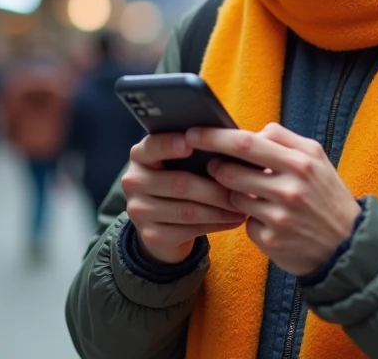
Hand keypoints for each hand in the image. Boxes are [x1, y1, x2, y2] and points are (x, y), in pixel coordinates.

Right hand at [122, 133, 247, 264]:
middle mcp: (133, 181)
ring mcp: (139, 211)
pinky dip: (217, 224)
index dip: (169, 145)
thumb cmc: (180, 181)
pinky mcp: (151, 236)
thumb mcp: (180, 163)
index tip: (190, 144)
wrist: (161, 225)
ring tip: (244, 206)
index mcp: (140, 155)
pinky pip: (190, 230)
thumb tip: (230, 142)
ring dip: (221, 209)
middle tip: (244, 188)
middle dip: (217, 188)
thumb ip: (195, 150)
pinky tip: (234, 220)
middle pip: (180, 183)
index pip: (152, 146)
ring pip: (188, 210)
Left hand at [191, 123, 360, 276]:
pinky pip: (245, 222)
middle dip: (216, 166)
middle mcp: (290, 188)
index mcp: (301, 162)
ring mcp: (280, 217)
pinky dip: (250, 218)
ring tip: (252, 193)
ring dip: (234, 193)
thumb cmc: (326, 196)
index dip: (215, 137)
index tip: (194, 133)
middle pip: (231, 171)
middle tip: (214, 165)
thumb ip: (284, 140)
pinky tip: (267, 219)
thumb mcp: (317, 159)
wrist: (347, 246)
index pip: (246, 142)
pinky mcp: (271, 241)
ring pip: (234, 197)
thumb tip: (250, 133)